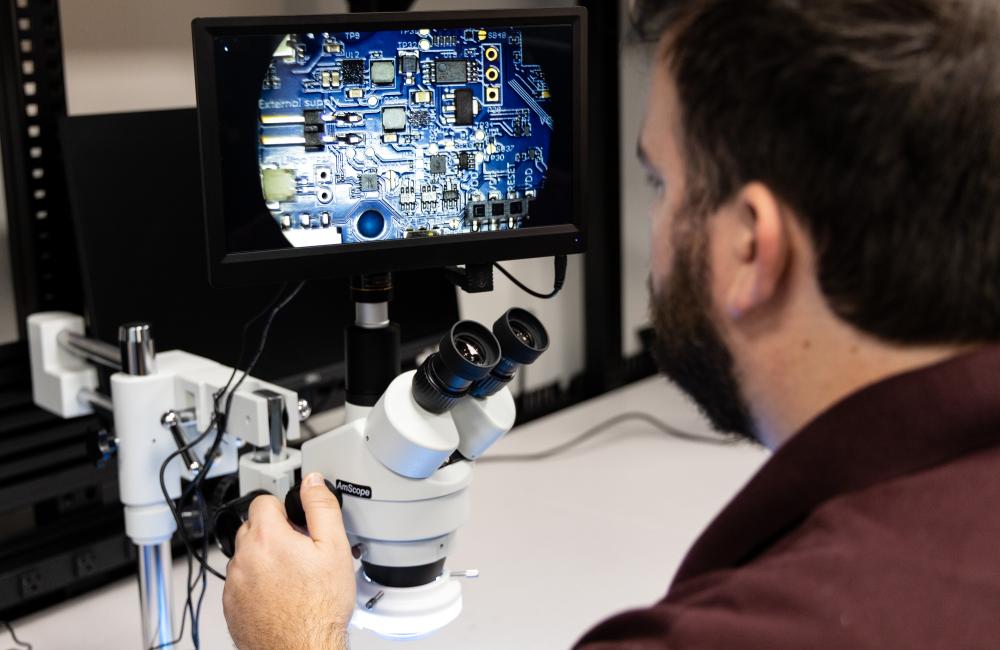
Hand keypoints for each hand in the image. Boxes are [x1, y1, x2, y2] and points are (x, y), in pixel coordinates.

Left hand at [223, 472, 355, 649]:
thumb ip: (321, 507)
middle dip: (274, 534)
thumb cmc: (320, 607)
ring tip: (293, 577)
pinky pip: (241, 583)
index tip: (296, 522)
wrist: (302, 649)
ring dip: (264, 559)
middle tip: (300, 551)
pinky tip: (281, 595)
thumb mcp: (334, 547)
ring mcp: (234, 584)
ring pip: (246, 556)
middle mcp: (243, 558)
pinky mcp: (231, 606)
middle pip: (252, 528)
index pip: (262, 500)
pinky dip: (256, 584)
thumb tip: (312, 482)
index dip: (283, 508)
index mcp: (266, 537)